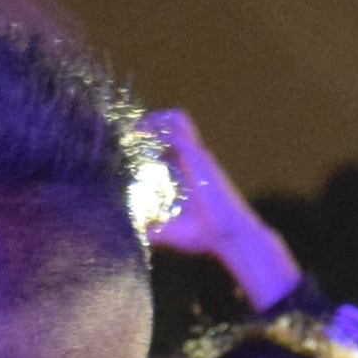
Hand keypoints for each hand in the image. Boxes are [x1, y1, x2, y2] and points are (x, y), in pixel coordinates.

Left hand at [140, 110, 304, 309]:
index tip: (128, 144)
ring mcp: (198, 156)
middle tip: (130, 133)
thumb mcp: (169, 231)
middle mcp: (194, 159)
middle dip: (152, 122)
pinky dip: (158, 132)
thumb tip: (132, 234)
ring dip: (155, 121)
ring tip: (135, 130)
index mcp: (188, 172)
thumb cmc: (205, 236)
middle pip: (176, 124)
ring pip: (178, 122)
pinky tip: (140, 139)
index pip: (170, 143)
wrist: (229, 237)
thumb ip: (151, 228)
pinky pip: (177, 136)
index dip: (151, 138)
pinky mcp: (199, 159)